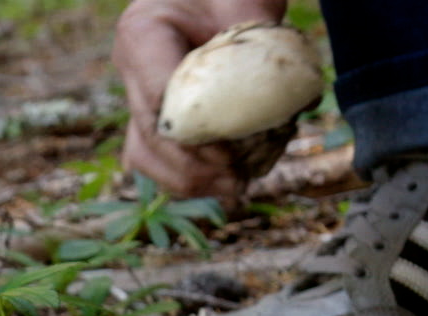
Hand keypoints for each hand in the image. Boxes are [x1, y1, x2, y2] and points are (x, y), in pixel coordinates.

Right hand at [112, 0, 285, 200]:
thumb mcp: (247, 1)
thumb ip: (263, 41)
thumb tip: (296, 100)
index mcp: (142, 34)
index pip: (155, 99)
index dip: (188, 140)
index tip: (228, 159)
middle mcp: (130, 69)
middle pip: (148, 138)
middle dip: (192, 170)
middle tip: (237, 182)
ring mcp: (137, 94)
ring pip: (144, 156)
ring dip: (187, 181)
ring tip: (234, 186)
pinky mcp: (152, 115)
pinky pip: (158, 159)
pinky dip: (190, 176)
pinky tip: (227, 178)